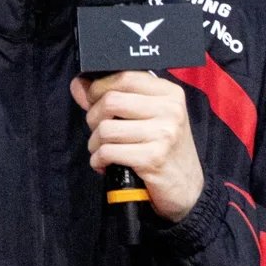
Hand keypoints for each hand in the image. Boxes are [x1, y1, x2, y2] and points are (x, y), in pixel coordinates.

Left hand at [70, 71, 203, 223]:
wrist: (186, 188)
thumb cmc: (163, 148)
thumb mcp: (147, 116)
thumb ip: (114, 97)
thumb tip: (79, 84)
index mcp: (169, 93)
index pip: (124, 77)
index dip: (99, 88)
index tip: (92, 101)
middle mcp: (169, 110)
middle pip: (111, 101)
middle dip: (93, 117)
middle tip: (98, 131)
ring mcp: (163, 134)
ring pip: (106, 128)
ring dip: (95, 143)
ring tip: (102, 150)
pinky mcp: (153, 158)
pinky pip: (108, 152)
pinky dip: (99, 160)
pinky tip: (105, 164)